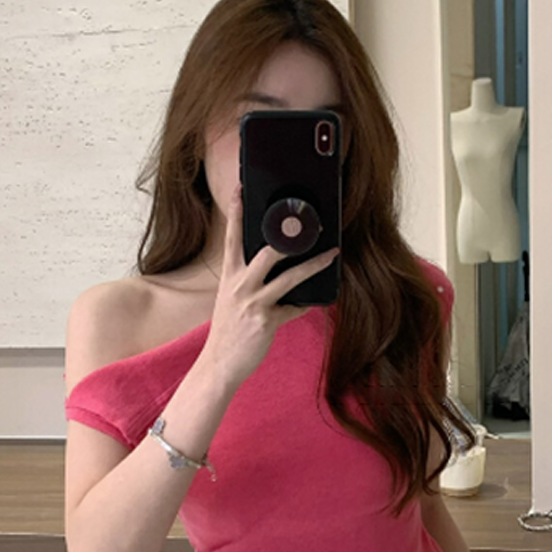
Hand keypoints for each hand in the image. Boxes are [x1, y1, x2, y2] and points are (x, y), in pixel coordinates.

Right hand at [199, 183, 339, 390]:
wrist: (220, 364)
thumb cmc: (228, 331)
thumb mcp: (231, 299)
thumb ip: (247, 281)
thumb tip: (274, 266)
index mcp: (229, 276)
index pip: (232, 236)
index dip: (236, 210)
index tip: (241, 187)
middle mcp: (240, 285)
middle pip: (267, 251)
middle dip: (289, 236)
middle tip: (309, 222)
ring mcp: (253, 303)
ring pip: (290, 277)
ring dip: (314, 265)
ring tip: (332, 255)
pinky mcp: (267, 321)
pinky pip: (295, 309)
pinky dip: (306, 306)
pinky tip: (316, 303)